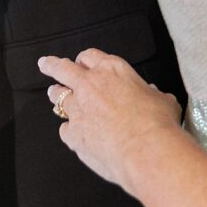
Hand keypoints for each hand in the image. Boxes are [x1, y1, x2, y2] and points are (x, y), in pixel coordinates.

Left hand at [38, 48, 180, 193]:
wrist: (146, 150)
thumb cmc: (158, 123)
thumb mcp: (161, 100)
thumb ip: (151, 95)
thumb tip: (155, 96)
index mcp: (111, 69)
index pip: (89, 56)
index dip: (84, 60)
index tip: (81, 63)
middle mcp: (90, 85)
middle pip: (62, 68)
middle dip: (51, 65)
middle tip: (45, 64)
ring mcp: (78, 109)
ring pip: (58, 96)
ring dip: (57, 96)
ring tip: (55, 97)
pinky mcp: (74, 133)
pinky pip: (64, 130)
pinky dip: (69, 131)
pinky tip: (74, 136)